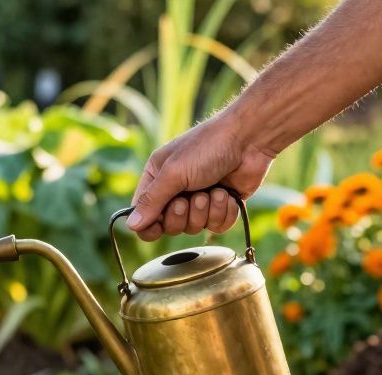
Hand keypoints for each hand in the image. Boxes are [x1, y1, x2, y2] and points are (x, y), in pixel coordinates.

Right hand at [125, 113, 275, 241]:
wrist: (249, 139)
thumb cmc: (208, 147)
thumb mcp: (173, 172)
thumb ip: (152, 201)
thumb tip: (132, 226)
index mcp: (157, 178)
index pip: (143, 215)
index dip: (149, 226)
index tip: (158, 226)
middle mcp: (175, 190)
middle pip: (169, 226)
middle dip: (183, 214)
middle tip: (193, 196)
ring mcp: (199, 199)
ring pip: (194, 228)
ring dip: (206, 211)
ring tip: (214, 189)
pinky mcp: (220, 206)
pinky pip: (216, 226)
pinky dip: (223, 213)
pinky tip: (227, 194)